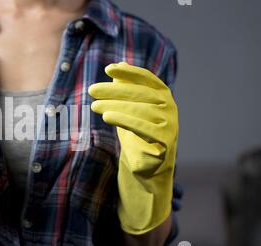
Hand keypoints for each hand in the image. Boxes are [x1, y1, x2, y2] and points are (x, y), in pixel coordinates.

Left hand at [89, 62, 177, 233]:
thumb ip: (126, 88)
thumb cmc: (136, 133)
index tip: (108, 68)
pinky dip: (125, 121)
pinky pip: (145, 128)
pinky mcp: (166, 142)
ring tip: (95, 106)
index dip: (128, 73)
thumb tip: (119, 65)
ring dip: (115, 106)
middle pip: (140, 94)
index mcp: (163, 95)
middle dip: (114, 91)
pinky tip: (107, 117)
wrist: (147, 165)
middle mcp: (169, 107)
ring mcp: (170, 124)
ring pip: (140, 110)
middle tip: (92, 91)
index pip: (146, 79)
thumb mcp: (129, 108)